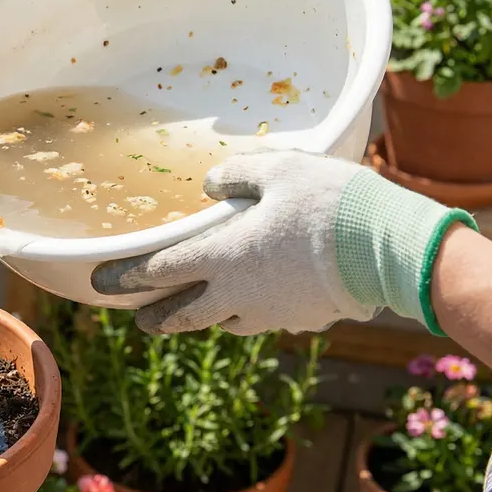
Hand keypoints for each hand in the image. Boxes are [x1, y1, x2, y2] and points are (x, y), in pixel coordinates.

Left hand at [90, 150, 476, 335]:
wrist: (389, 248)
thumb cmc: (330, 201)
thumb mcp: (279, 170)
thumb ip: (237, 174)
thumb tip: (210, 183)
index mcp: (223, 257)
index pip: (159, 271)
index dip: (126, 277)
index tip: (102, 285)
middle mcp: (238, 294)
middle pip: (183, 315)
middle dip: (156, 316)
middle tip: (139, 318)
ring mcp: (270, 313)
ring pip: (224, 322)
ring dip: (204, 316)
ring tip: (198, 308)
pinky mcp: (302, 320)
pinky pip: (265, 318)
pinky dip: (250, 311)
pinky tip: (258, 298)